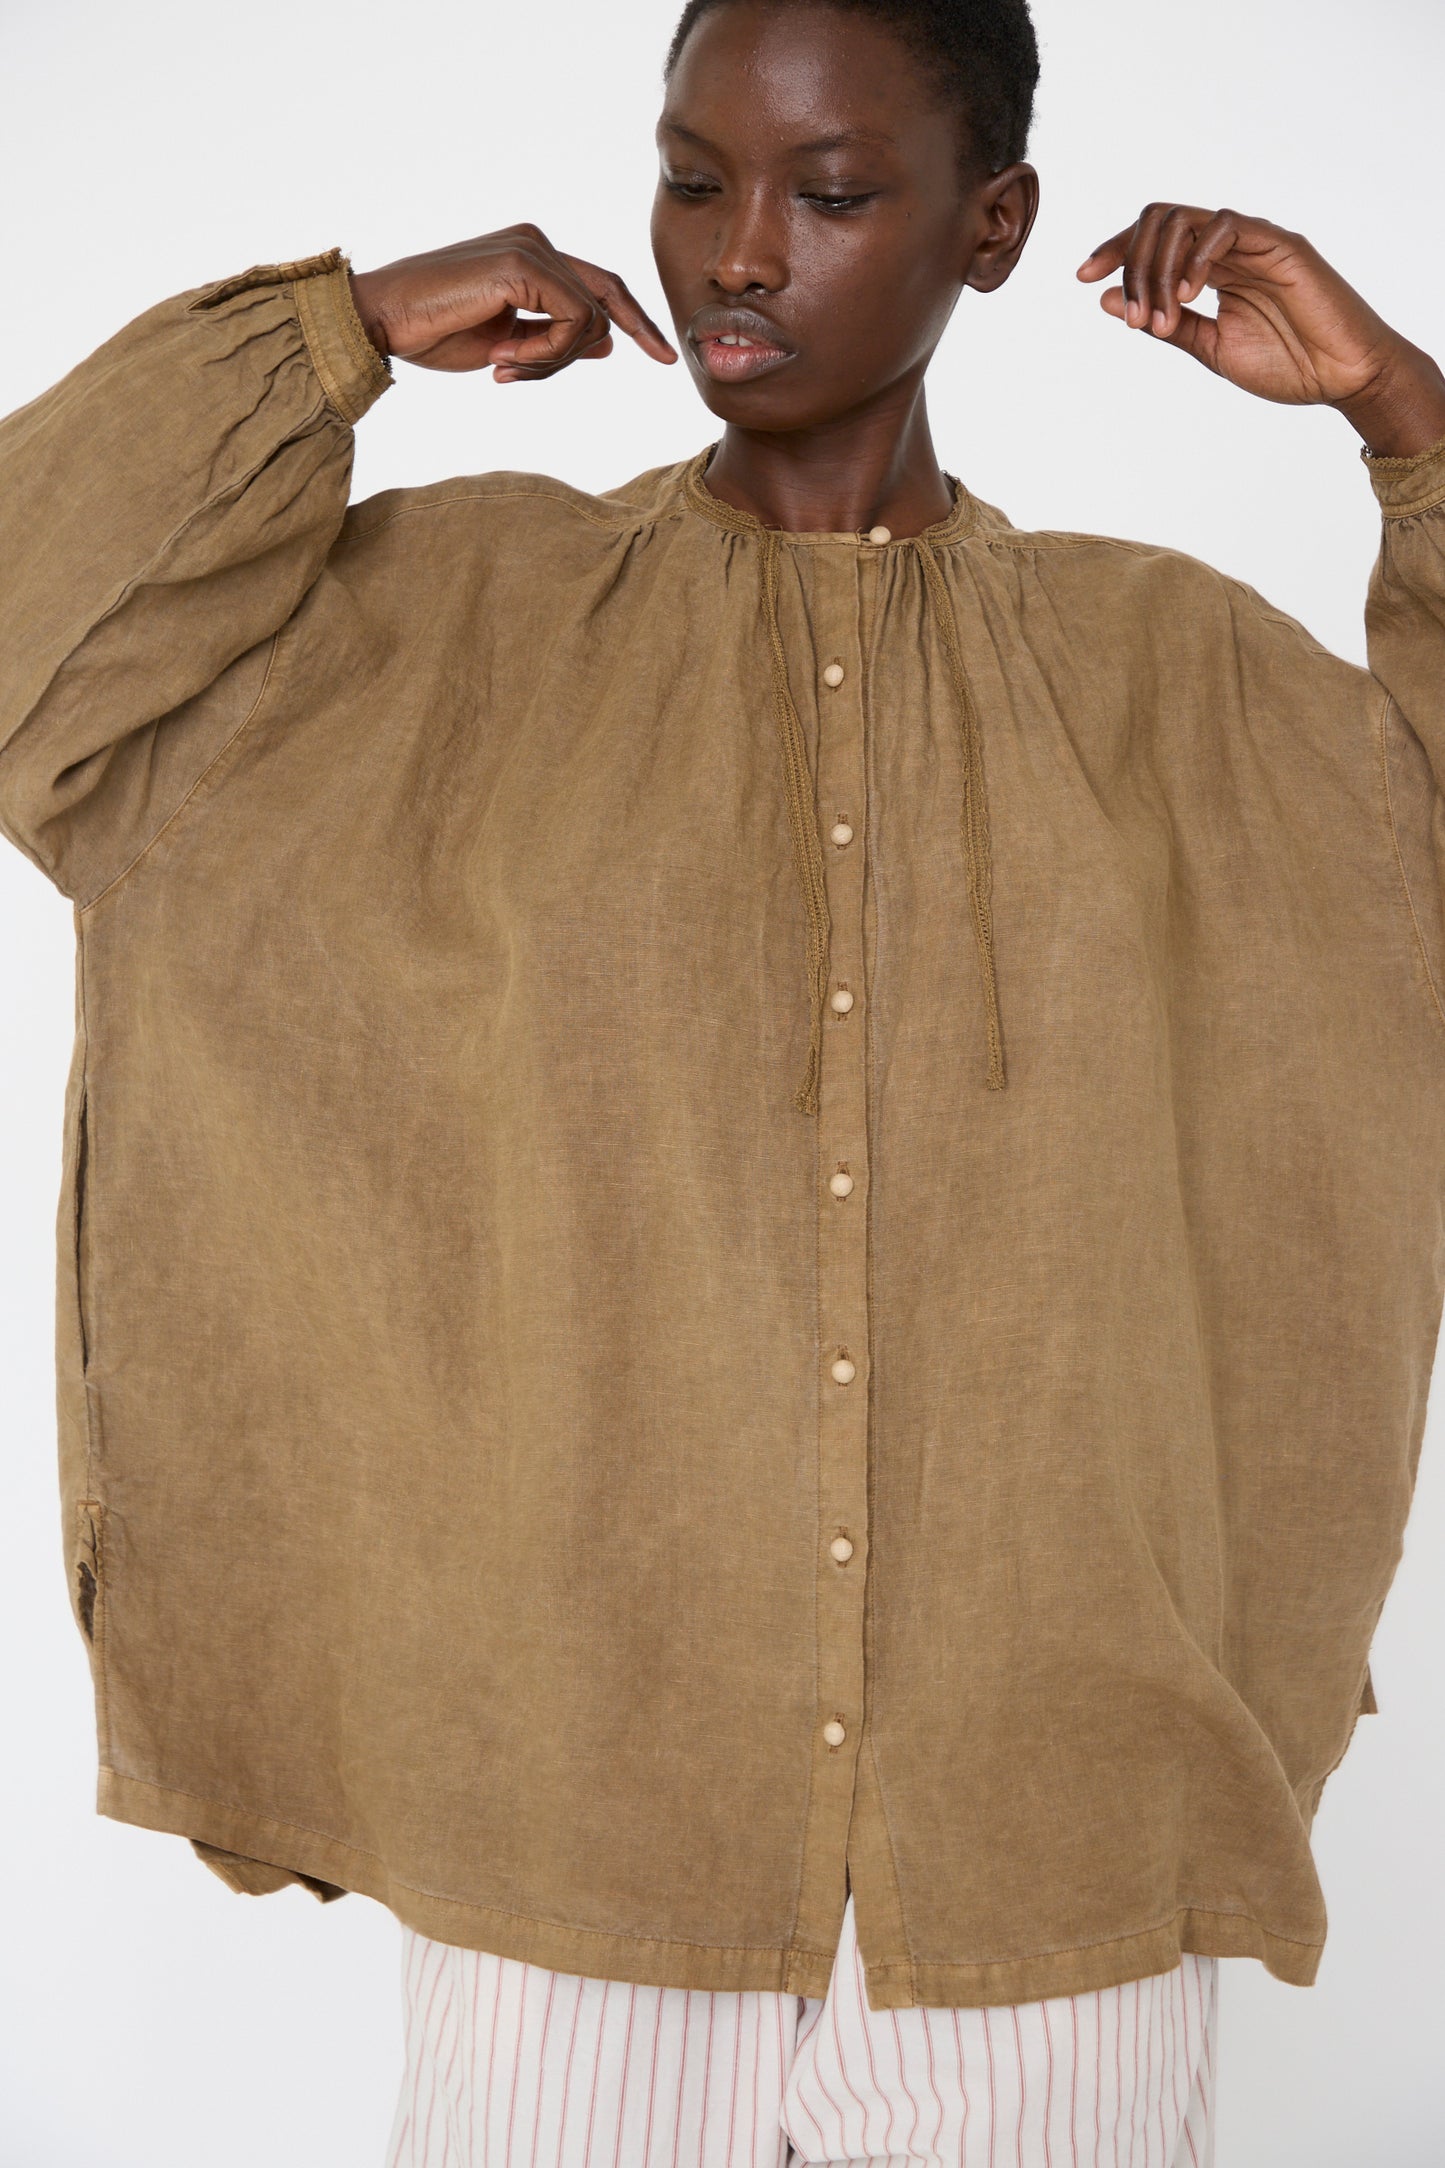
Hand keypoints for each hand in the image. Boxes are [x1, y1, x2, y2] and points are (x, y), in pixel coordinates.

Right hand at [348, 226, 677, 382]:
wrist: (382, 320)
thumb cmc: (430, 333)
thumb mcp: (507, 345)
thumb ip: (553, 339)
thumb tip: (607, 344)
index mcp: (530, 256)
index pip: (598, 285)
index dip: (634, 319)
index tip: (662, 354)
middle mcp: (535, 242)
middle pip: (604, 296)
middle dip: (622, 334)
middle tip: (634, 362)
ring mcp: (530, 247)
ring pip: (587, 319)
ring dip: (552, 362)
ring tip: (505, 369)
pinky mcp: (522, 262)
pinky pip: (569, 321)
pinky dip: (545, 355)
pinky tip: (503, 361)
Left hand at [1077, 205, 1444, 457]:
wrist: (1341, 377)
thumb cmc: (1285, 364)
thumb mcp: (1209, 349)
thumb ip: (1163, 323)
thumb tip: (1104, 301)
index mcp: (1209, 270)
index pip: (1151, 240)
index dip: (1113, 251)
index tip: (1082, 277)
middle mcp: (1227, 248)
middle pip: (1159, 222)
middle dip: (1130, 264)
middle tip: (1129, 316)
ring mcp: (1253, 242)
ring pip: (1186, 221)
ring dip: (1158, 268)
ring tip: (1159, 316)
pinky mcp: (1280, 243)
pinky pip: (1228, 227)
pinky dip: (1198, 255)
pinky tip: (1188, 294)